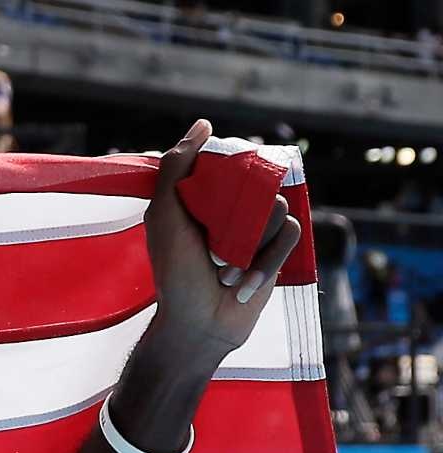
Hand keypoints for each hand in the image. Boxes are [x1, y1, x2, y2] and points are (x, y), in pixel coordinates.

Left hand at [144, 119, 302, 359]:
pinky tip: (242, 284)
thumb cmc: (174, 272)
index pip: (232, 160)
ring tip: (225, 271)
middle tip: (212, 248)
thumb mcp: (164, 215)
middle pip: (260, 180)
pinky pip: (291, 232)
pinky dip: (266, 260)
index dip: (228, 173)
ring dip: (251, 243)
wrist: (197, 324)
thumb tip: (204, 124)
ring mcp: (258, 228)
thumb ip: (176, 168)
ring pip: (279, 205)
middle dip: (239, 216)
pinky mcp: (278, 249)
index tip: (213, 200)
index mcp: (206, 194)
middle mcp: (234, 207)